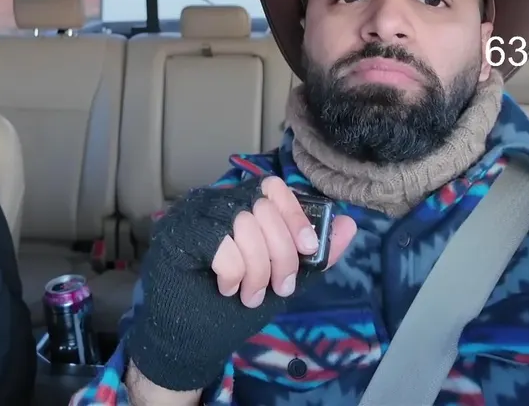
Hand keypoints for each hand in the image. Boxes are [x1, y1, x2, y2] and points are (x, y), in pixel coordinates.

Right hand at [127, 175, 357, 391]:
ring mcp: (194, 215)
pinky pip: (220, 242)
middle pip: (263, 207)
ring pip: (243, 222)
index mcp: (242, 208)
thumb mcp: (283, 281)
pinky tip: (227, 288)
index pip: (274, 188)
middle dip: (281, 254)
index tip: (308, 248)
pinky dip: (233, 271)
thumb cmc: (233, 307)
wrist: (193, 340)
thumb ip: (315, 256)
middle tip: (279, 288)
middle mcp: (216, 203)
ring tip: (251, 294)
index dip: (295, 215)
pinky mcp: (178, 233)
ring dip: (257, 267)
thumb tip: (350, 224)